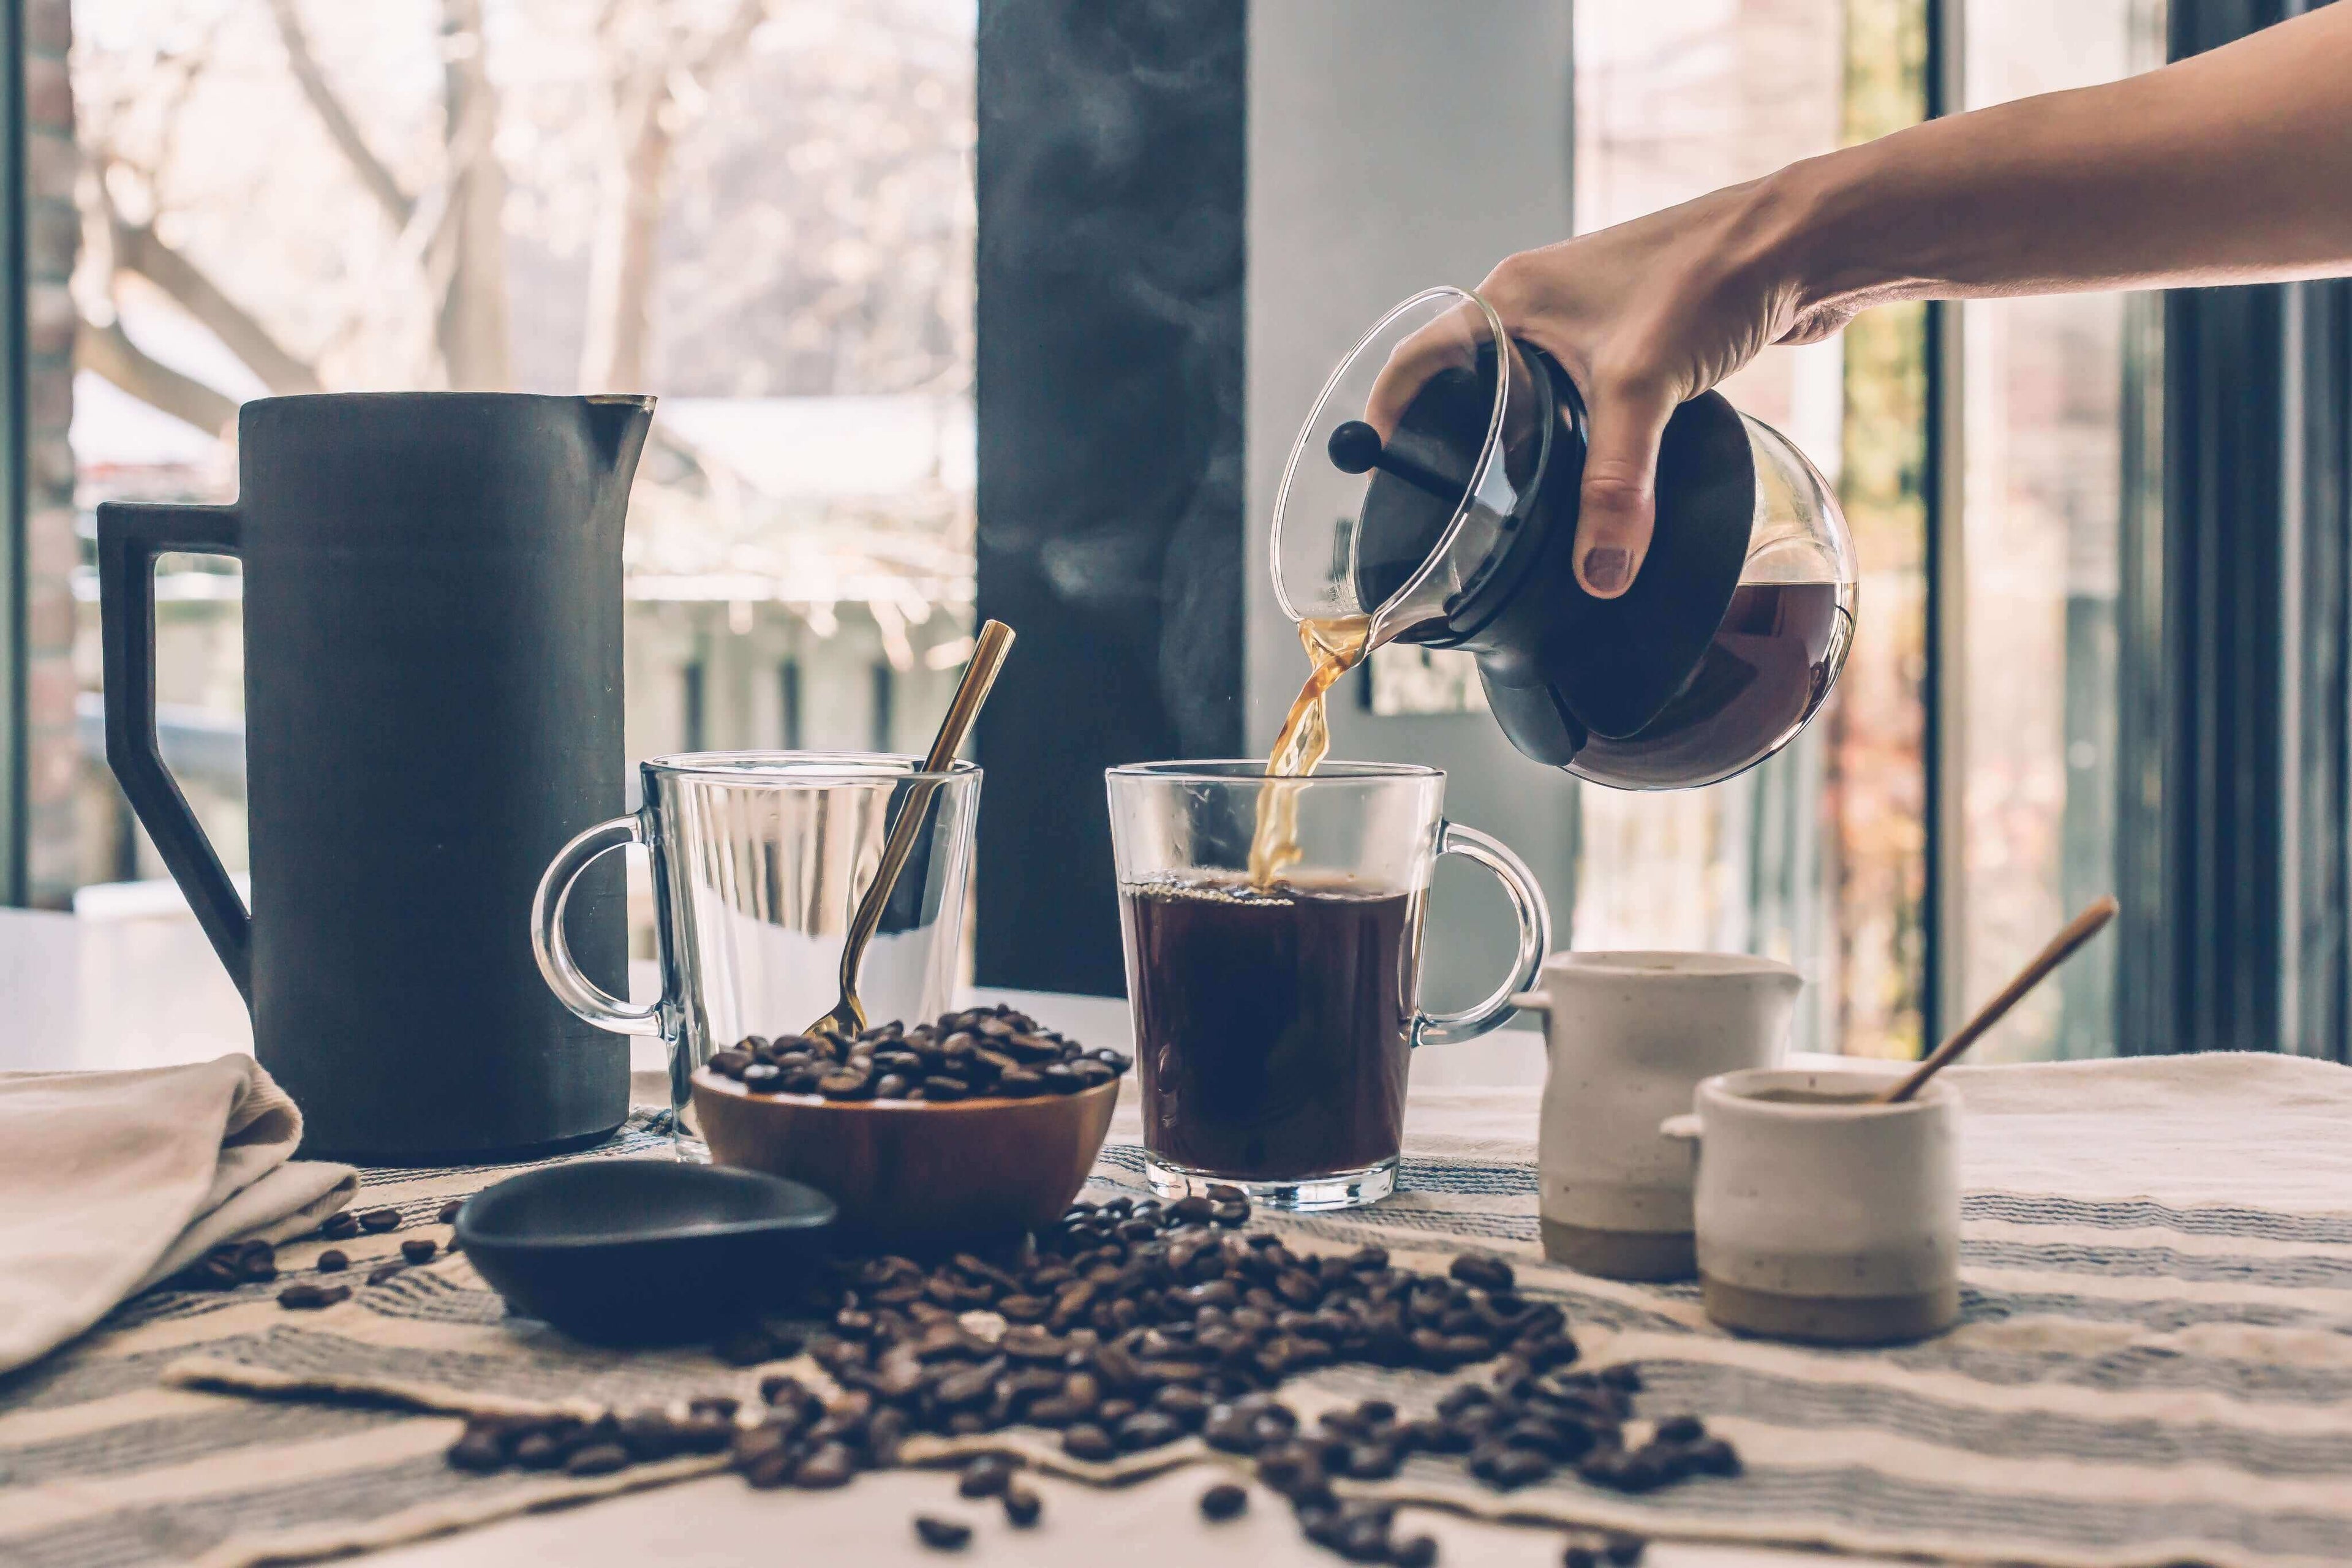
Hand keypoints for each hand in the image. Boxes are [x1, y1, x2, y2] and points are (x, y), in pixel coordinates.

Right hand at [1373, 174, 1836, 597]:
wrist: (1801, 241)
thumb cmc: (1710, 275)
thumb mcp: (1643, 389)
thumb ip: (1615, 487)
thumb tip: (1599, 574)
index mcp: (1510, 299)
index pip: (1419, 359)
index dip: (1389, 414)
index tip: (1376, 470)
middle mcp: (1539, 303)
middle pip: (1471, 380)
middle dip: (1458, 439)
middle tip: (1451, 504)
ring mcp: (1589, 319)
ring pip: (1532, 390)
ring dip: (1524, 440)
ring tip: (1516, 502)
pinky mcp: (1638, 337)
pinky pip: (1587, 394)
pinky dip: (1581, 434)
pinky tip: (1596, 473)